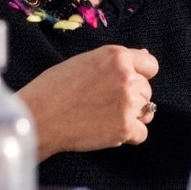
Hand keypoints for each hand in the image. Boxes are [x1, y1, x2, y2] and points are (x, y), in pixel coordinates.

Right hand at [18, 45, 159, 157]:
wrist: (39, 116)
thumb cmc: (55, 87)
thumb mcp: (86, 61)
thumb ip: (116, 61)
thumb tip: (144, 54)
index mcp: (116, 56)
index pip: (151, 65)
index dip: (139, 75)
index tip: (125, 84)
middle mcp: (127, 77)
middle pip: (147, 91)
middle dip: (131, 98)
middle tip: (103, 104)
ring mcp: (128, 103)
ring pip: (147, 112)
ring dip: (132, 117)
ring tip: (104, 117)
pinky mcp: (125, 127)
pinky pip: (141, 133)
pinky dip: (128, 136)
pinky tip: (106, 130)